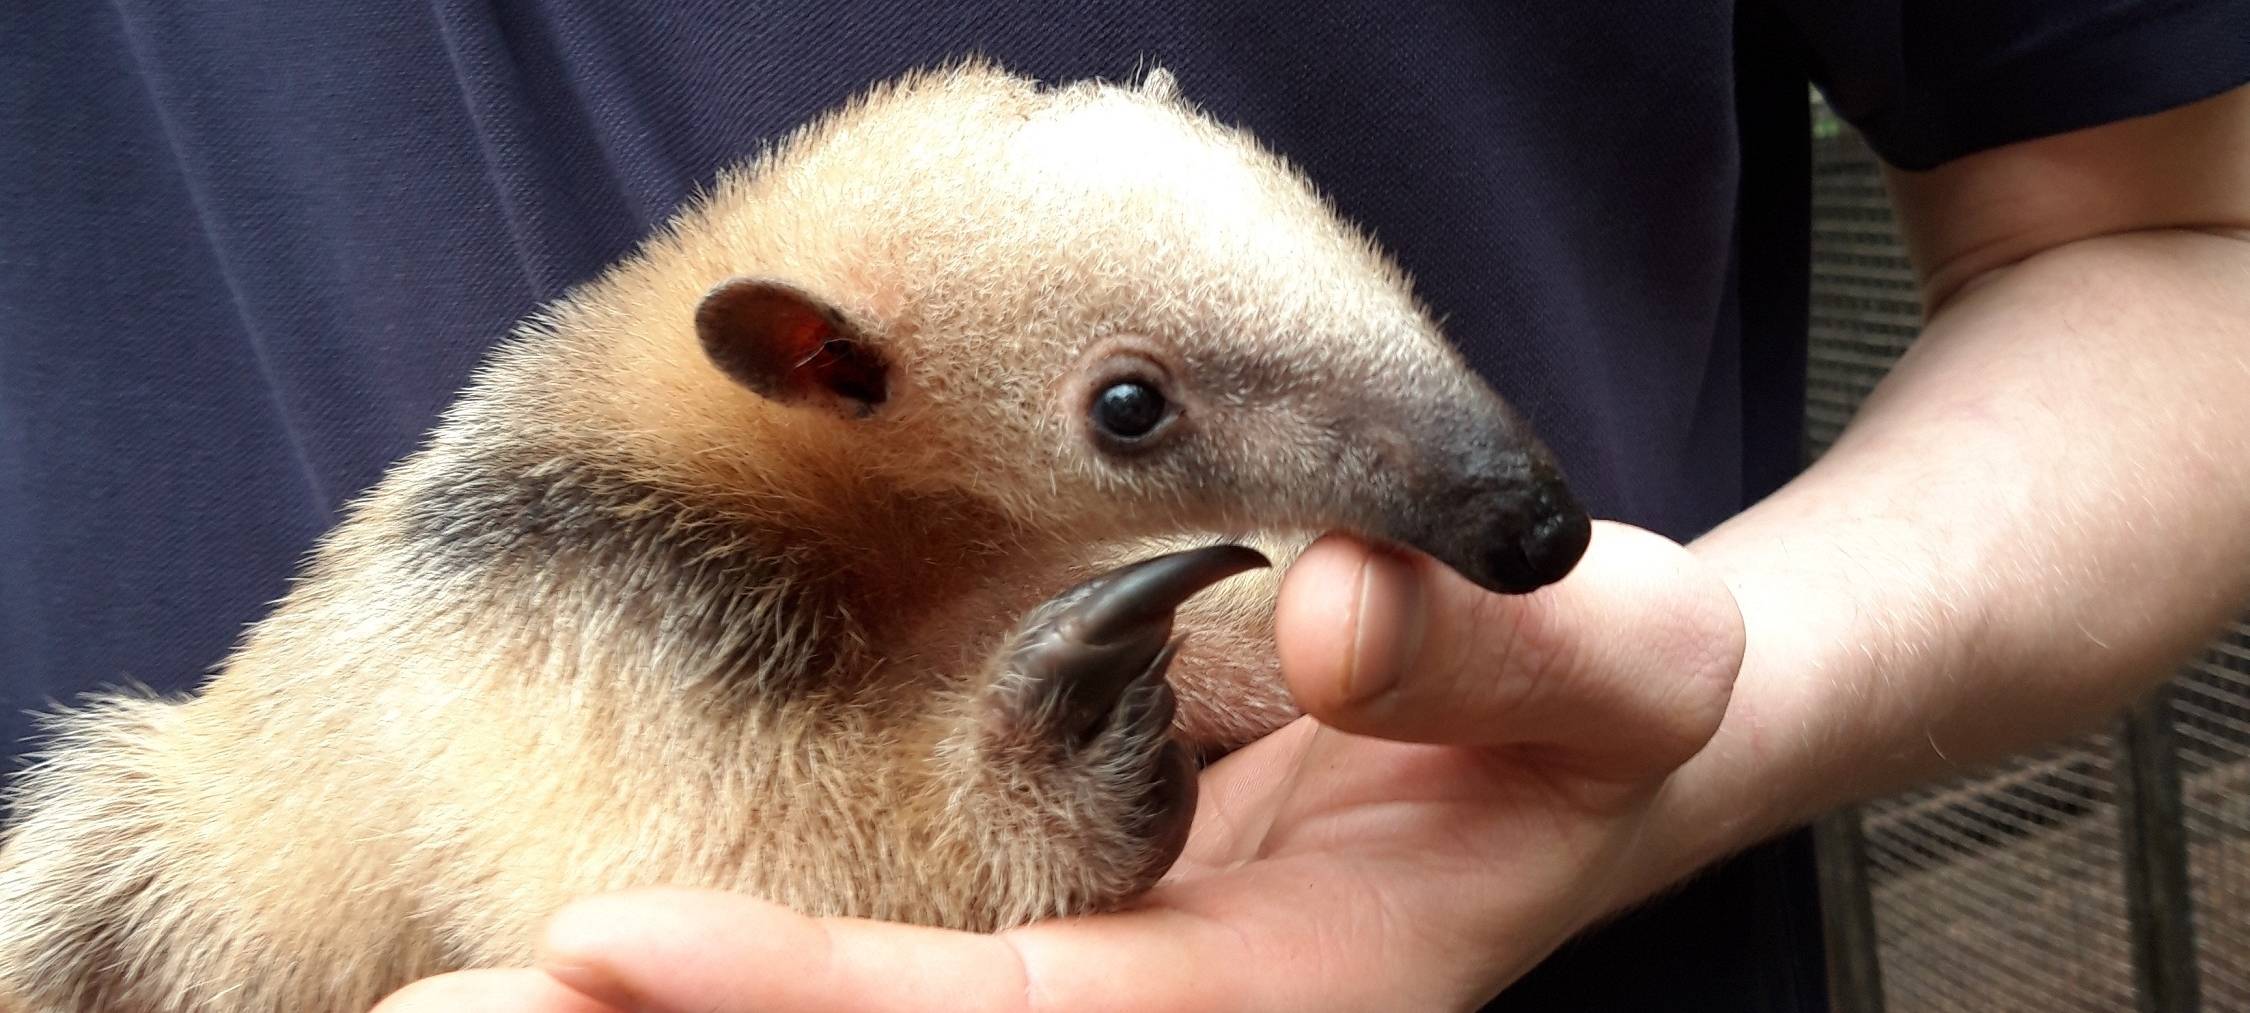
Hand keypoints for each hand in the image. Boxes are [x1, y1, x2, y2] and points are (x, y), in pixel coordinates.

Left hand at [373, 521, 1744, 1011]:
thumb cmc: (1597, 706)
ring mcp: (1108, 972)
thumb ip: (1489, 653)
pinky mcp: (1072, 917)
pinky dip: (750, 971)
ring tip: (434, 997)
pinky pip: (896, 971)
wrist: (1572, 742)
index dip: (821, 999)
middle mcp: (1169, 1010)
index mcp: (1286, 992)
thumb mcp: (1609, 660)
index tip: (605, 946)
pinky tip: (599, 956)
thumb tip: (1329, 619)